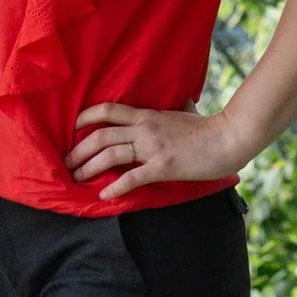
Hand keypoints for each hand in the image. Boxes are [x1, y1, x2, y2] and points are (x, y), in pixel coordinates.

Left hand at [68, 102, 253, 199]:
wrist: (229, 137)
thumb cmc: (209, 127)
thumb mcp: (185, 111)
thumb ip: (176, 107)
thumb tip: (182, 100)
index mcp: (146, 115)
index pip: (107, 111)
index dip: (85, 117)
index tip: (72, 126)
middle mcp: (144, 128)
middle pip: (100, 135)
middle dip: (79, 149)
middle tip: (66, 162)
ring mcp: (152, 147)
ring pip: (110, 154)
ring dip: (89, 167)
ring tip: (76, 178)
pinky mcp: (163, 166)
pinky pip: (132, 177)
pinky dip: (115, 187)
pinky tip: (103, 195)